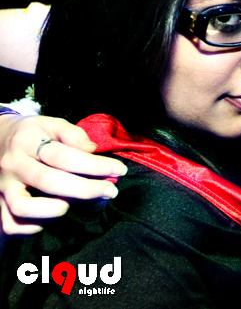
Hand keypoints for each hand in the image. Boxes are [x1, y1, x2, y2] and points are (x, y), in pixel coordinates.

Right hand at [0, 114, 126, 233]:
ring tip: (70, 205)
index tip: (118, 170)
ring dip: (52, 210)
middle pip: (49, 181)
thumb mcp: (52, 124)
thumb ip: (73, 134)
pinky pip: (11, 224)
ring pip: (22, 207)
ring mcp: (3, 186)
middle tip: (109, 191)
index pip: (65, 156)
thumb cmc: (34, 134)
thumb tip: (92, 150)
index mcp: (28, 141)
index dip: (95, 165)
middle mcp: (13, 165)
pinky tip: (51, 217)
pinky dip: (32, 226)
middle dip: (85, 189)